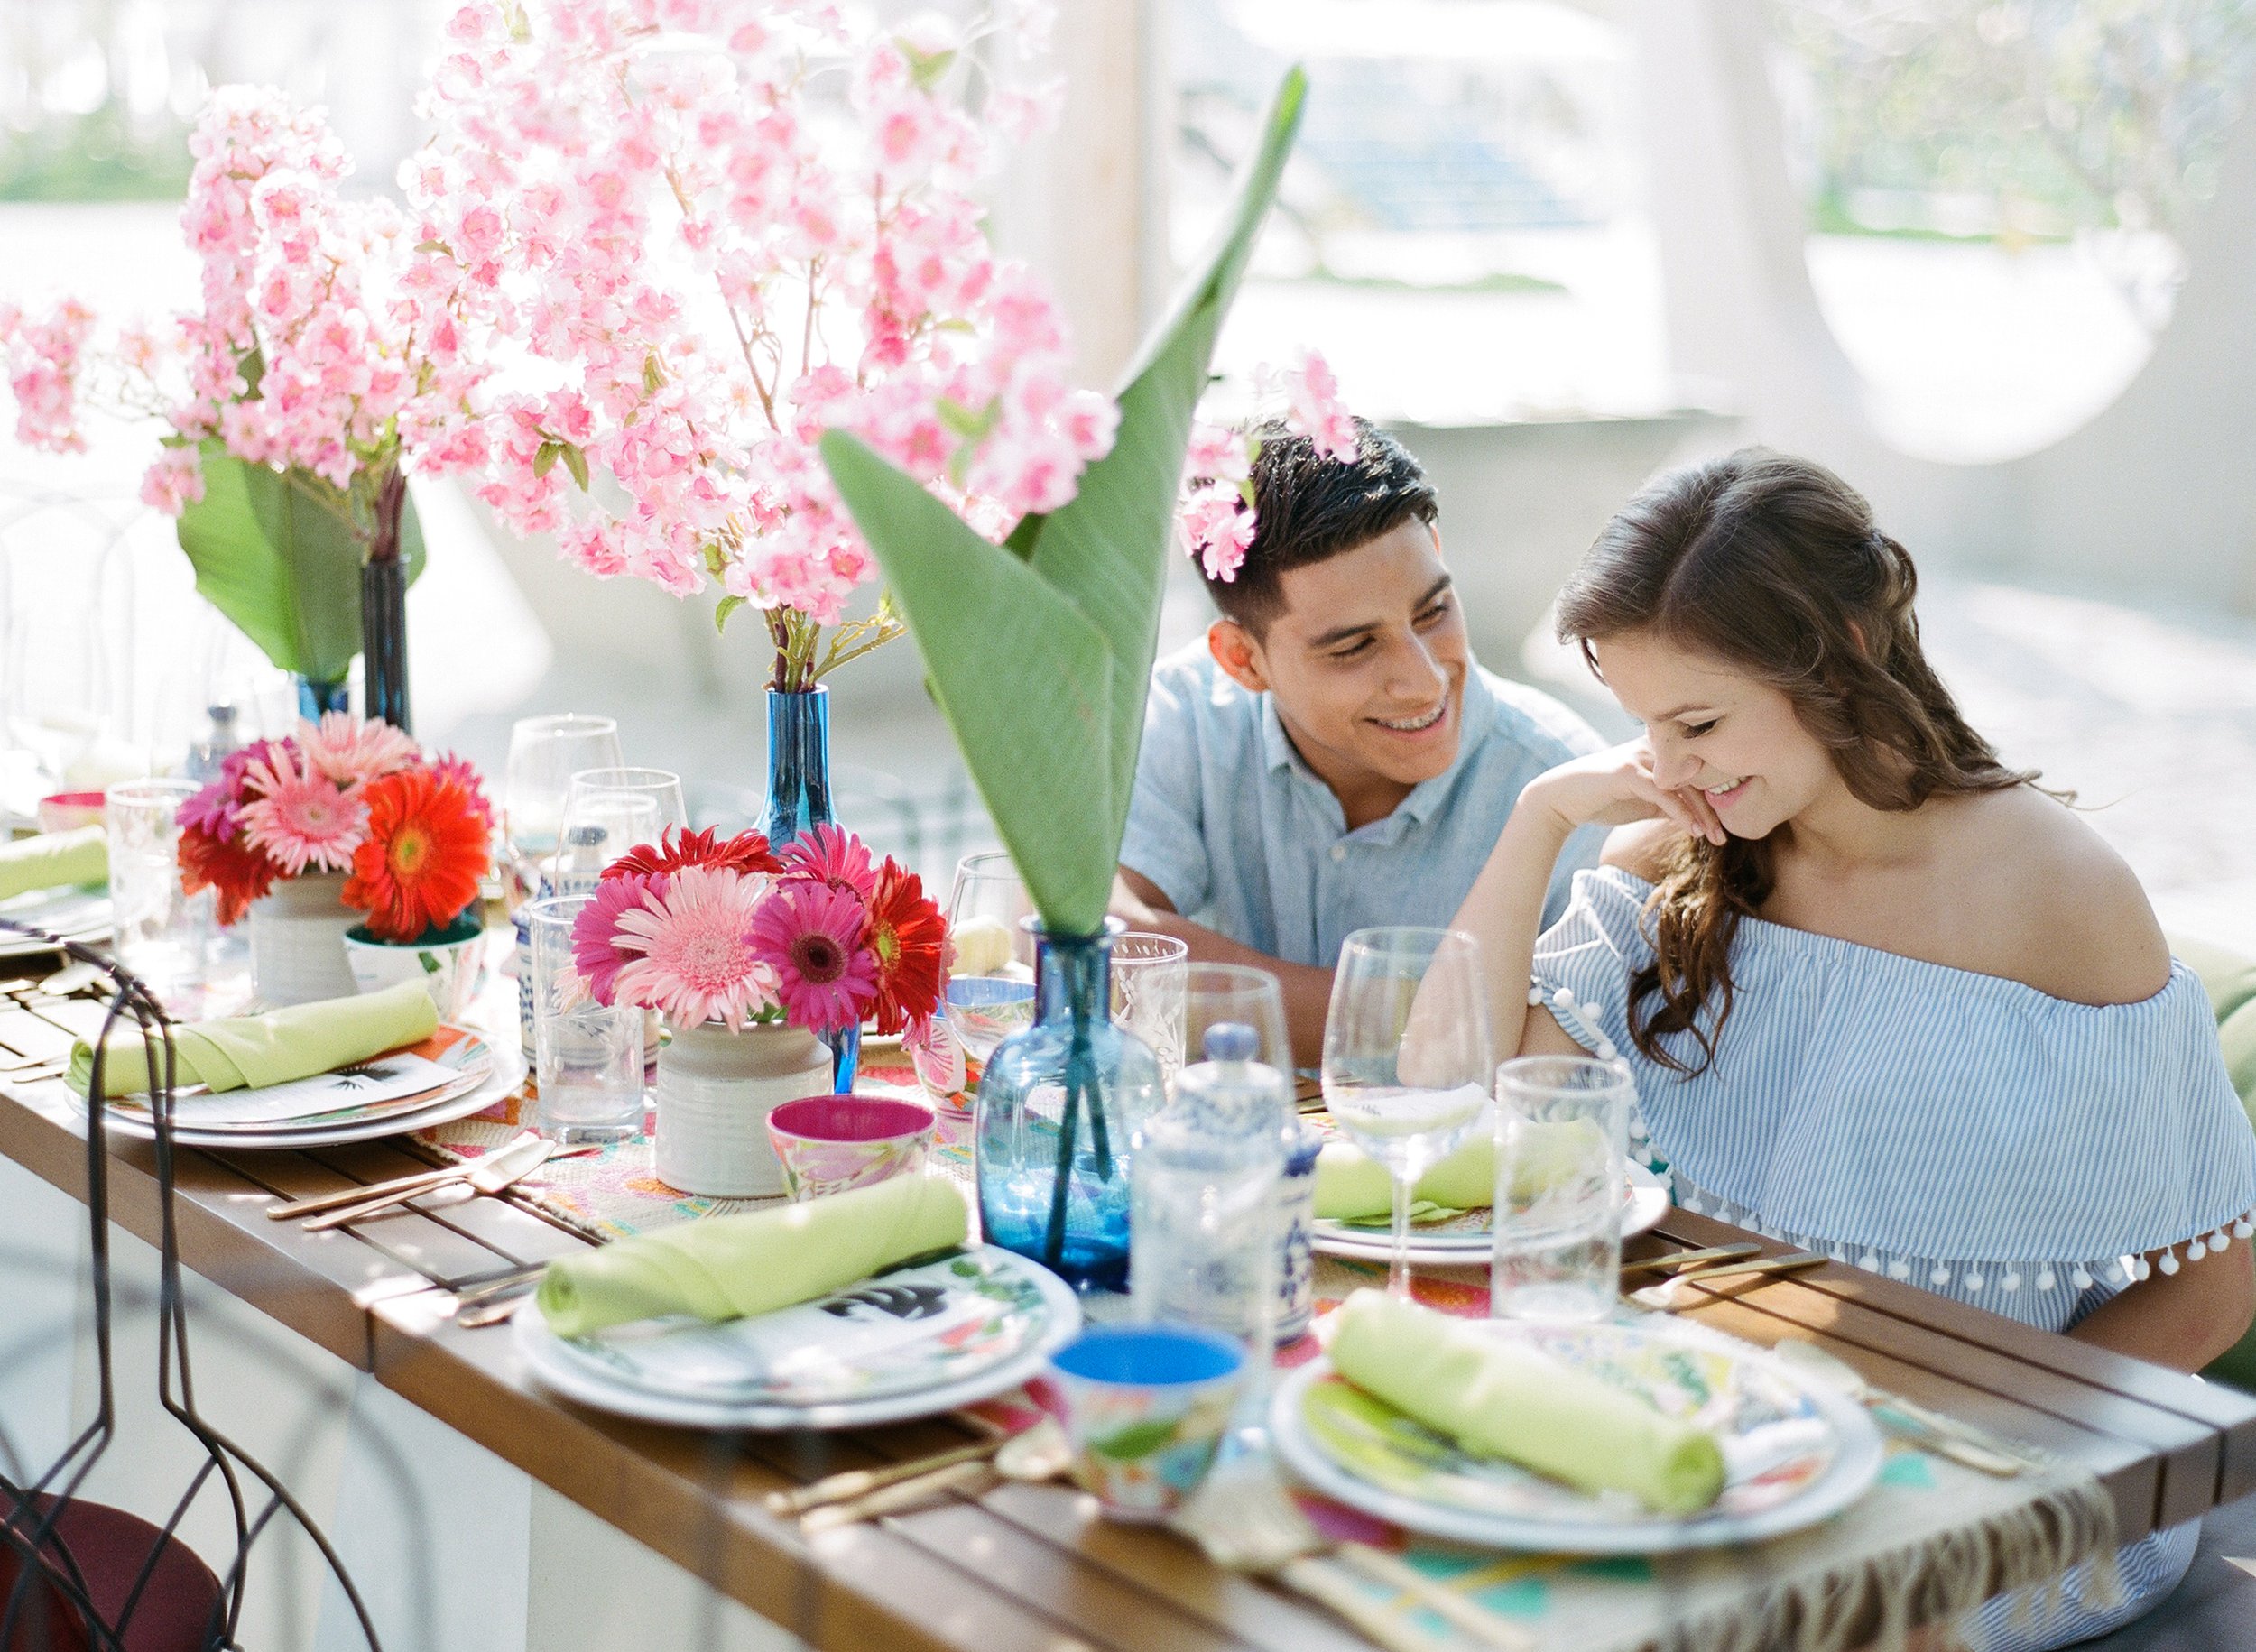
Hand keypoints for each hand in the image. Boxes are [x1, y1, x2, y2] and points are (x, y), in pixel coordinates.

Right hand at [1521, 739, 1725, 846]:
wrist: (1561, 800)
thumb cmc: (1603, 799)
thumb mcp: (1643, 803)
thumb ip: (1669, 804)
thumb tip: (1697, 818)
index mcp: (1657, 750)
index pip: (1696, 772)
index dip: (1713, 798)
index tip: (1723, 827)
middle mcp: (1650, 747)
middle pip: (1695, 777)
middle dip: (1712, 809)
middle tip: (1722, 837)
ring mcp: (1639, 757)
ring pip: (1683, 785)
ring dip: (1702, 814)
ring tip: (1712, 838)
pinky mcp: (1628, 772)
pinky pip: (1664, 793)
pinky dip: (1681, 813)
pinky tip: (1692, 830)